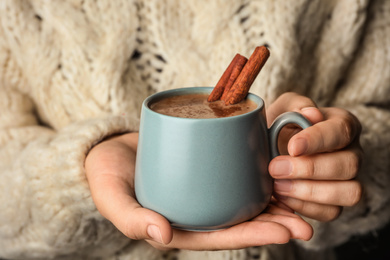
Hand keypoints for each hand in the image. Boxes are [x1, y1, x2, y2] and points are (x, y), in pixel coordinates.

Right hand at [85, 133, 312, 249]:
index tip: (285, 232)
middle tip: (307, 222)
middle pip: (239, 217)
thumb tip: (161, 235)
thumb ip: (132, 219)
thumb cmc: (107, 178)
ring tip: (305, 196)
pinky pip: (231, 168)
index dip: (254, 235)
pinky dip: (253, 169)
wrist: (106, 149)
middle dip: (274, 222)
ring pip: (241, 194)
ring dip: (272, 198)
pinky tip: (277, 165)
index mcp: (181, 224)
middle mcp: (197, 207)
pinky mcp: (203, 163)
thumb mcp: (114, 199)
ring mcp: (202, 186)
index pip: (223, 235)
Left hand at [267, 93, 362, 221]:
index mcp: (342, 124)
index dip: (318, 140)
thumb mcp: (282, 108)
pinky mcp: (336, 203)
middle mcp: (352, 152)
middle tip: (275, 168)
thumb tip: (310, 113)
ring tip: (277, 185)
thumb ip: (294, 105)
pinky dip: (305, 206)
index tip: (292, 147)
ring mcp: (348, 180)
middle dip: (309, 169)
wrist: (269, 149)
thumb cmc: (278, 126)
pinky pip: (332, 212)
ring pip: (349, 192)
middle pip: (348, 165)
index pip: (340, 131)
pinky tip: (282, 196)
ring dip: (309, 191)